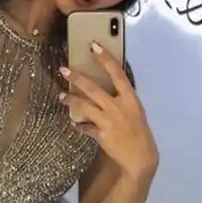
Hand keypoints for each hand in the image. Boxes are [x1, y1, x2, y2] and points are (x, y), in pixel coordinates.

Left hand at [58, 44, 158, 177]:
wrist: (140, 156)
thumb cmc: (138, 132)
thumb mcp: (135, 111)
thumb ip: (121, 100)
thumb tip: (107, 89)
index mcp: (130, 98)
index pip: (117, 73)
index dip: (106, 59)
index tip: (94, 46)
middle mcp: (118, 107)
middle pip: (94, 89)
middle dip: (77, 78)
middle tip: (63, 69)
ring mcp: (109, 121)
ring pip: (85, 106)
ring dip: (71, 100)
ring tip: (61, 96)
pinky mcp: (101, 135)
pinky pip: (86, 128)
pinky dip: (80, 125)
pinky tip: (74, 123)